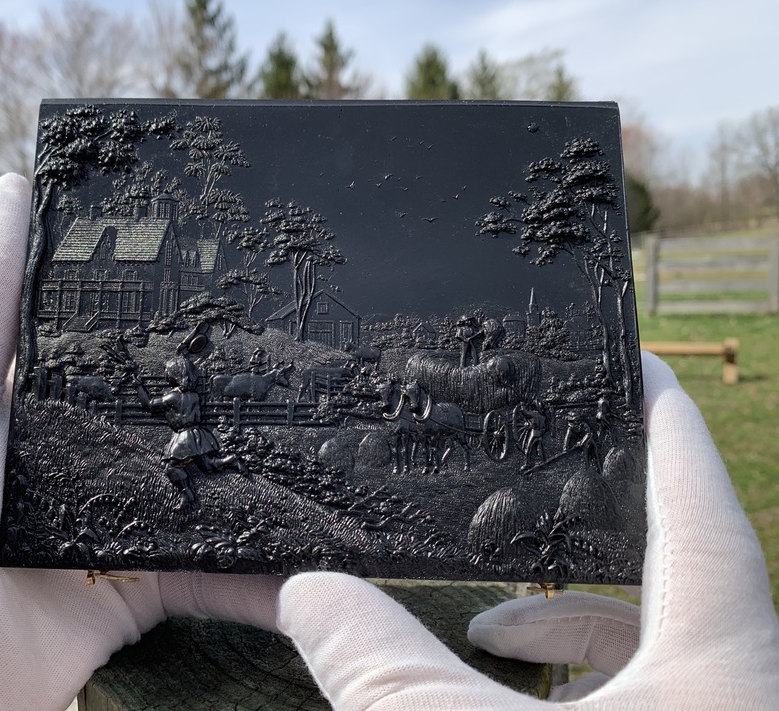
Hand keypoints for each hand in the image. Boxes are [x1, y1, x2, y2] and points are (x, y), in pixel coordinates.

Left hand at [0, 174, 279, 710]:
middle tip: (310, 338)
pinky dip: (263, 571)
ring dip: (261, 469)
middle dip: (231, 379)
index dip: (164, 295)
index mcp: (37, 399)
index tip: (232, 254)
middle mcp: (82, 453)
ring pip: (205, 484)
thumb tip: (9, 189)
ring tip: (335, 435)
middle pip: (170, 405)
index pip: (110, 330)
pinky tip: (321, 552)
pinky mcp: (141, 586)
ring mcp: (116, 519)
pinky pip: (214, 572)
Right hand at [278, 352, 778, 708]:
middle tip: (538, 489)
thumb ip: (383, 664)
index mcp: (724, 671)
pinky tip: (505, 700)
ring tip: (491, 625)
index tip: (640, 362)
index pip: (700, 509)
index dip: (667, 427)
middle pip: (684, 580)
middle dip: (598, 532)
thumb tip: (305, 587)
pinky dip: (578, 697)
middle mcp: (739, 700)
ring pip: (663, 658)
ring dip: (573, 633)